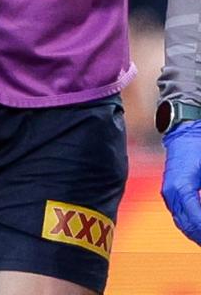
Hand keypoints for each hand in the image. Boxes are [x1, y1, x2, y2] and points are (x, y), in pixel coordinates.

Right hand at [162, 120, 200, 243]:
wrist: (183, 131)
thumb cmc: (198, 147)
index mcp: (181, 188)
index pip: (196, 220)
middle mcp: (171, 192)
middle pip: (187, 225)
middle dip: (199, 234)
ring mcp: (168, 192)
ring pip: (181, 223)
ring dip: (195, 232)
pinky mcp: (169, 190)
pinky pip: (178, 214)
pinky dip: (190, 224)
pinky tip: (199, 226)